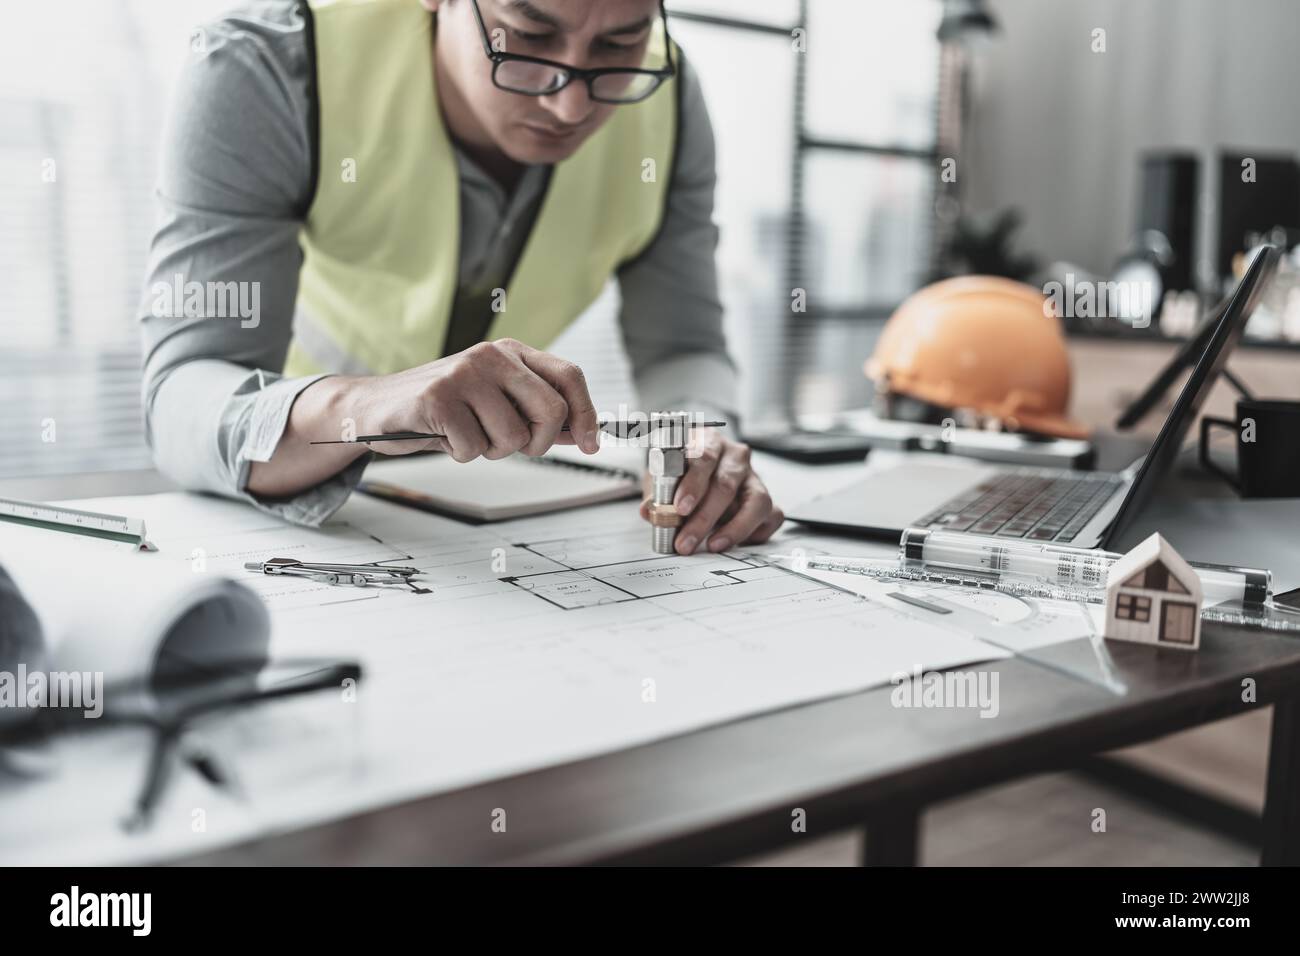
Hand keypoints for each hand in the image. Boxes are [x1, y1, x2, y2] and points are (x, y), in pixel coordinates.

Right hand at [350, 338, 600, 459]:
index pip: (568, 377)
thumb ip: (536, 415)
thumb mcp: (495, 404)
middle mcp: (492, 357)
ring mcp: (464, 374)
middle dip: (536, 442)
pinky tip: (442, 435)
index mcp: (512, 353)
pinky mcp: (438, 397)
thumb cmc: (443, 409)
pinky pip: (473, 447)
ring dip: (489, 450)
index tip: (591, 444)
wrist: (377, 407)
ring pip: (512, 437)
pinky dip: (459, 453)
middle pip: (550, 410)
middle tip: (509, 445)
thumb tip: (583, 433)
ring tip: (465, 433)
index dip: (586, 414)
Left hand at [639, 430, 783, 554]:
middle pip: (726, 484)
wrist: (699, 472)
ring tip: (713, 545)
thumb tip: (649, 510)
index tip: (680, 508)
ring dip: (734, 528)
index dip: (693, 484)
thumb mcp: (661, 475)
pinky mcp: (767, 499)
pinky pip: (772, 516)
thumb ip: (656, 492)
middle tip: (686, 540)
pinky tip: (732, 542)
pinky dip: (755, 532)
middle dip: (704, 517)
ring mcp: (754, 477)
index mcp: (708, 441)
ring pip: (756, 501)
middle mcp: (735, 457)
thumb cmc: (680, 471)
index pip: (704, 457)